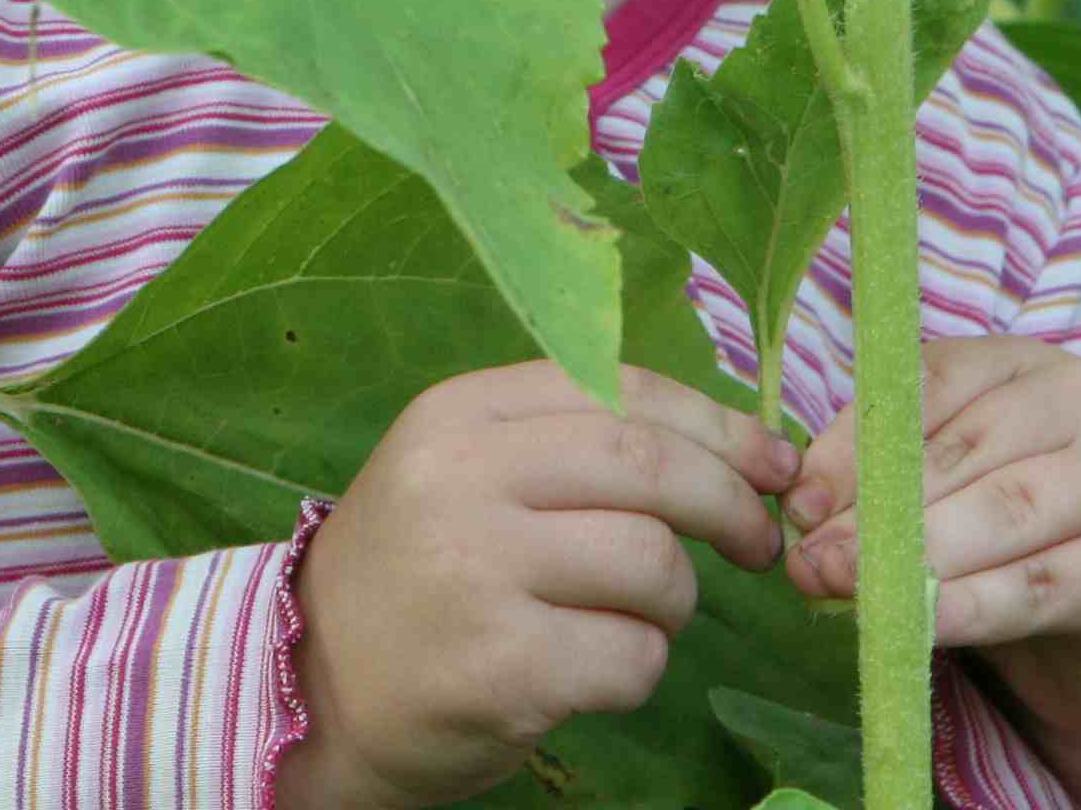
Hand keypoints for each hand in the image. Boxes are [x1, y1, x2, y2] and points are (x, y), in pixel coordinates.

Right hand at [271, 361, 797, 809]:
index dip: (716, 424)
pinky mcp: (501, 669)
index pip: (619, 392)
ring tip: (642, 618)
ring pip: (653, 565)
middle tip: (758, 542)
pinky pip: (631, 657)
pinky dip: (641, 667)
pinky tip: (597, 670)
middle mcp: (463, 481)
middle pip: (650, 468)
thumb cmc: (413, 574)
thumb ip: (563, 439)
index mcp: (459, 416)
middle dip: (730, 504)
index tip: (769, 461)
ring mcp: (478, 575)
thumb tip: (728, 443)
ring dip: (678, 601)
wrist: (310, 688)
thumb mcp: (459, 470)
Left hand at [780, 337, 1080, 757]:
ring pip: (1002, 512)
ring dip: (913, 557)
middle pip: (962, 451)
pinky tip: (917, 625)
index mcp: (1027, 362)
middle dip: (875, 512)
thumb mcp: (956, 484)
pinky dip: (970, 607)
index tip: (797, 501)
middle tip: (811, 562)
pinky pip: (1041, 585)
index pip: (930, 384)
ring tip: (848, 589)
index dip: (855, 443)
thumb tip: (801, 510)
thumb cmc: (1022, 527)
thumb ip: (889, 481)